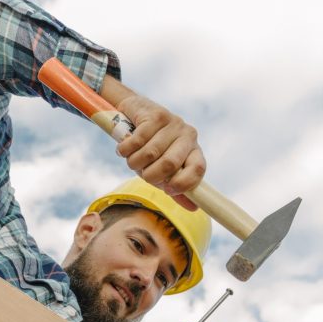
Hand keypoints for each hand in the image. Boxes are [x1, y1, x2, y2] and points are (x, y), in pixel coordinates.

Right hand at [100, 77, 205, 210]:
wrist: (135, 113)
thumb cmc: (151, 148)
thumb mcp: (163, 171)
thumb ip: (176, 187)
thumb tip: (194, 208)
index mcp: (194, 152)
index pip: (198, 170)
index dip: (182, 184)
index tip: (167, 189)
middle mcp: (188, 136)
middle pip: (169, 165)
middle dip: (150, 175)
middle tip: (143, 172)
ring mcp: (173, 123)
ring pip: (149, 154)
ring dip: (134, 162)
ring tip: (132, 158)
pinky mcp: (156, 115)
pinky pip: (136, 141)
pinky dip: (124, 150)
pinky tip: (124, 148)